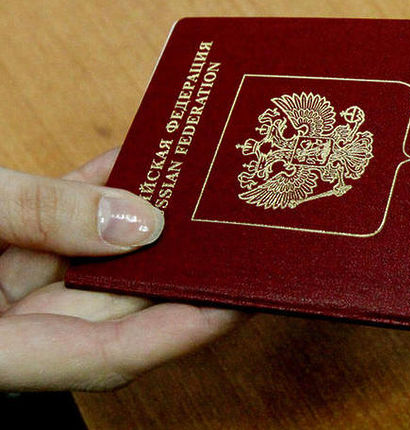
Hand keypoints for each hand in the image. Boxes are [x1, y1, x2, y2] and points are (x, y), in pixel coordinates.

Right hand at [0, 149, 243, 390]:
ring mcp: (0, 301)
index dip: (181, 330)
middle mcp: (8, 334)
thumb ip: (38, 214)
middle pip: (109, 310)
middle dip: (172, 267)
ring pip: (85, 269)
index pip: (107, 356)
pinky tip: (125, 166)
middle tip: (229, 233)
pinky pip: (51, 238)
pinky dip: (85, 203)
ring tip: (190, 187)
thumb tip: (137, 221)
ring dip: (137, 226)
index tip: (240, 301)